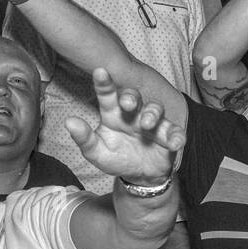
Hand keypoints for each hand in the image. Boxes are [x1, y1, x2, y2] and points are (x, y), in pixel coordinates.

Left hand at [66, 68, 184, 184]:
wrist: (140, 177)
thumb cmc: (117, 159)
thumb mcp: (96, 153)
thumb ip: (84, 138)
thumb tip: (69, 122)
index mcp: (113, 114)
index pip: (107, 95)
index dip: (104, 83)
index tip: (100, 71)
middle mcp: (133, 115)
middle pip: (134, 97)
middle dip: (131, 97)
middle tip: (127, 103)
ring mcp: (153, 125)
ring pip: (156, 109)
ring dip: (153, 114)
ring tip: (148, 124)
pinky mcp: (169, 137)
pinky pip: (176, 133)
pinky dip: (177, 136)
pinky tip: (176, 143)